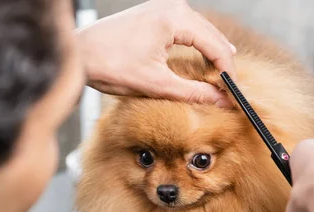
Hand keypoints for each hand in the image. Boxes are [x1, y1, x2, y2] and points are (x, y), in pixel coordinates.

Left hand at [76, 0, 235, 106]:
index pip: (216, 45)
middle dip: (222, 62)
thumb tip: (220, 100)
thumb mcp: (156, 84)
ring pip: (201, 31)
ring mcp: (163, 7)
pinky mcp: (155, 14)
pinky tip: (201, 60)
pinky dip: (196, 46)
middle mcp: (172, 6)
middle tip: (230, 89)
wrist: (79, 55)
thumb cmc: (109, 65)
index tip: (234, 92)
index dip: (228, 71)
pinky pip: (186, 28)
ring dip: (211, 53)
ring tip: (220, 78)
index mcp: (174, 18)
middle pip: (212, 35)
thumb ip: (193, 92)